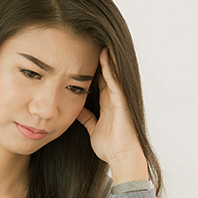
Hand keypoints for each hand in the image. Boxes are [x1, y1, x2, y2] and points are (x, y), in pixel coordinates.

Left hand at [76, 49, 148, 182]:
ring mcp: (119, 99)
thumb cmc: (109, 145)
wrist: (121, 157)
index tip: (80, 54)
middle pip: (106, 73)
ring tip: (99, 41)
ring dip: (106, 58)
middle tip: (91, 40)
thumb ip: (86, 117)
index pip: (98, 80)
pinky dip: (110, 70)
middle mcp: (113, 98)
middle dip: (99, 59)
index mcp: (106, 103)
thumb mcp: (92, 127)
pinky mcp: (122, 102)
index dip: (90, 68)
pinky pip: (115, 82)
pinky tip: (104, 57)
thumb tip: (75, 110)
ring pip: (112, 73)